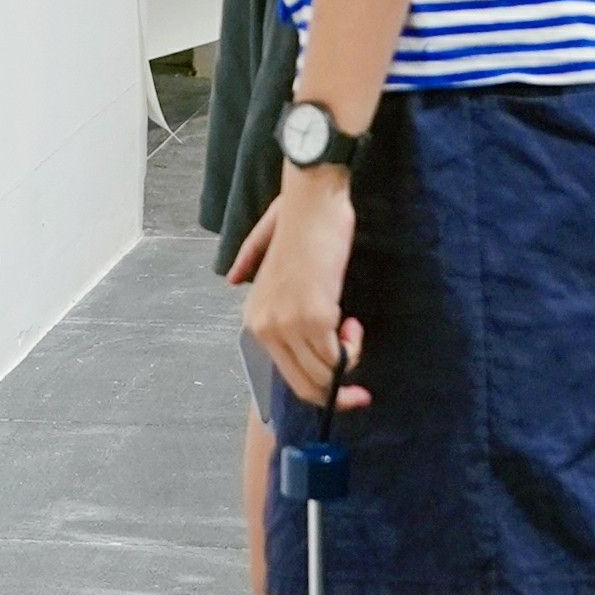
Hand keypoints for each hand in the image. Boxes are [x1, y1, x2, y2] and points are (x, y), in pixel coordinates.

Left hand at [229, 171, 361, 405]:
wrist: (312, 200)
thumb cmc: (295, 221)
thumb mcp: (264, 247)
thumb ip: (248, 263)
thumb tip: (233, 278)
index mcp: (254, 319)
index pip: (285, 376)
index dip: (317, 389)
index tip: (345, 389)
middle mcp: (265, 328)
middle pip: (305, 386)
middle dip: (338, 395)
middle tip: (361, 390)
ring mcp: (288, 325)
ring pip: (326, 375)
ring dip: (349, 359)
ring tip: (352, 327)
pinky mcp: (315, 317)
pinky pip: (339, 358)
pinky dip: (353, 349)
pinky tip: (354, 324)